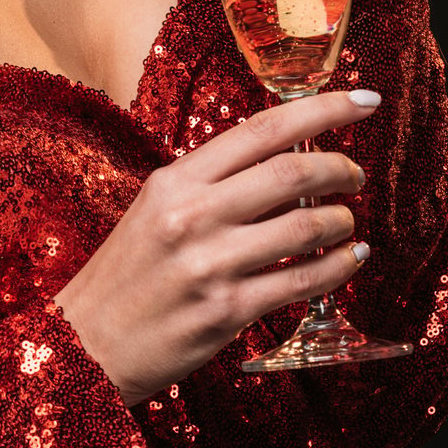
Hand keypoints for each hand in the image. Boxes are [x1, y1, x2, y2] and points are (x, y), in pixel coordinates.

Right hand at [52, 88, 378, 406]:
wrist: (84, 345)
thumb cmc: (125, 276)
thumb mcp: (154, 210)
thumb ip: (211, 185)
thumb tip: (285, 165)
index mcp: (174, 180)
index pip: (262, 129)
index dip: (322, 110)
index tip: (364, 101)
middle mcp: (192, 215)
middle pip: (293, 173)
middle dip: (340, 168)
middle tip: (355, 174)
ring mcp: (211, 264)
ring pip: (306, 228)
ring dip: (342, 221)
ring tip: (347, 223)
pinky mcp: (227, 310)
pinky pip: (303, 282)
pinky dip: (338, 266)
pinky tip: (349, 259)